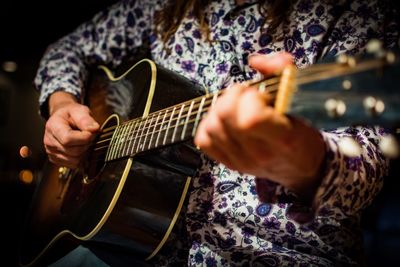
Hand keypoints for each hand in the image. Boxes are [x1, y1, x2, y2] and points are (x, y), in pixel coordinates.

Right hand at [44, 91, 99, 167]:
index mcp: (52, 126)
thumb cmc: (71, 114)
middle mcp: (49, 141)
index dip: (84, 138)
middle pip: (73, 151)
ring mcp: (51, 152)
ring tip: (84, 141)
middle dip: (86, 144)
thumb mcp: (79, 110)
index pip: (68, 139)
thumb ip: (85, 119)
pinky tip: (80, 147)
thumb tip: (94, 129)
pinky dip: (81, 158)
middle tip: (90, 136)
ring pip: (75, 160)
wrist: (62, 118)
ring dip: (85, 152)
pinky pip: (74, 165)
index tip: (91, 132)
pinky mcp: (56, 160)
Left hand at [194, 53, 325, 196]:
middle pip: (224, 116)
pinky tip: (225, 121)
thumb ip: (283, 71)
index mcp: (282, 139)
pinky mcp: (228, 162)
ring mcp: (241, 160)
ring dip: (220, 109)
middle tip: (247, 97)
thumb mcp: (302, 100)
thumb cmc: (301, 132)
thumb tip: (255, 61)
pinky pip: (203, 139)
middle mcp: (259, 153)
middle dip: (233, 96)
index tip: (261, 95)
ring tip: (238, 108)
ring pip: (211, 125)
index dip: (250, 98)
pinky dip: (209, 124)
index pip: (250, 119)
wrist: (300, 166)